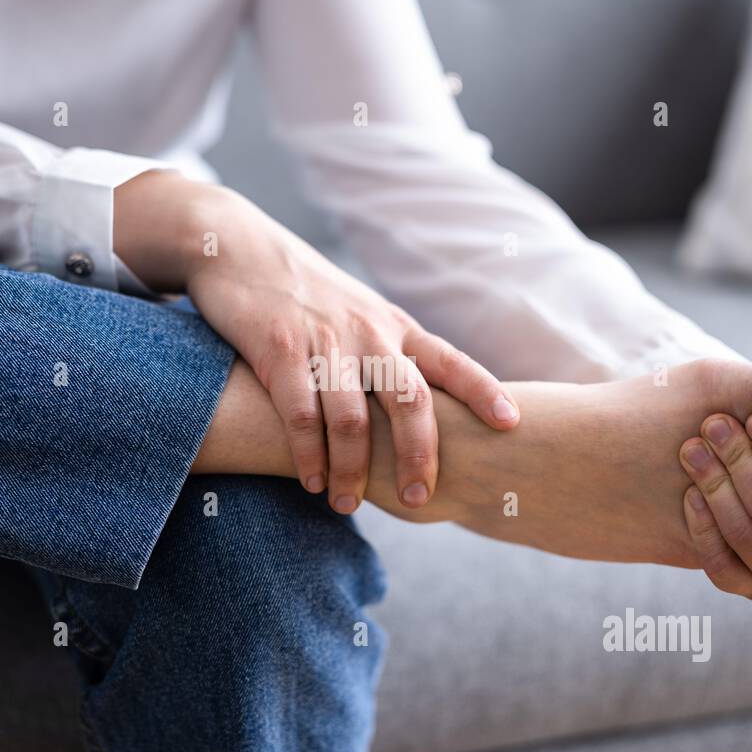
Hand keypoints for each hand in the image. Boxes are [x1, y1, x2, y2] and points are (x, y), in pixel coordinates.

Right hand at [114, 170, 520, 512]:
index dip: (483, 392)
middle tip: (419, 499)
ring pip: (352, 420)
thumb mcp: (361, 315)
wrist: (240, 247)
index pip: (452, 362)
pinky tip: (311, 480)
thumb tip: (422, 414)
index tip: (511, 424)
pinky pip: (301, 416)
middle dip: (419, 456)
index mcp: (396, 327)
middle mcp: (369, 333)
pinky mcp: (279, 349)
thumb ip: (390, 355)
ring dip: (353, 471)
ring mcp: (325, 341)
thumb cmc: (307, 295)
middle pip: (410, 401)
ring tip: (348, 504)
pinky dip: (309, 456)